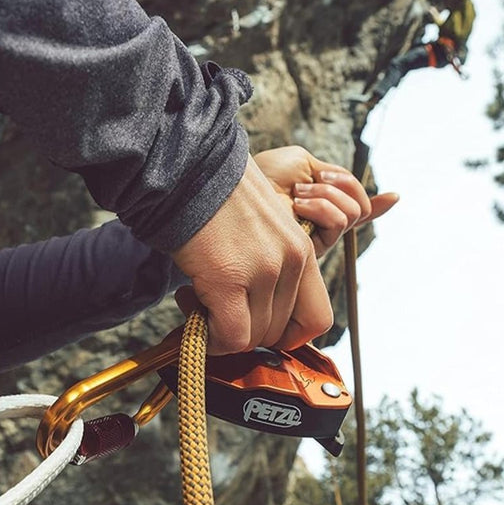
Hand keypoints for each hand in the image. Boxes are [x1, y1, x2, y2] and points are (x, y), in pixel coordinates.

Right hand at [171, 156, 332, 354]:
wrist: (186, 166)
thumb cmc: (213, 194)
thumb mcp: (260, 226)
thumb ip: (268, 261)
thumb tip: (250, 304)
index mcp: (303, 248)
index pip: (317, 318)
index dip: (287, 334)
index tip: (256, 325)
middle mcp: (291, 261)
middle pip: (278, 332)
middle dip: (243, 330)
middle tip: (212, 307)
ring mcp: (263, 271)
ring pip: (253, 337)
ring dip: (221, 330)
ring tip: (195, 297)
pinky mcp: (229, 279)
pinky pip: (231, 336)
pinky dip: (211, 338)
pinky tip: (190, 305)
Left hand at [253, 146, 398, 256]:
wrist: (242, 187)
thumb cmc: (265, 174)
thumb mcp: (303, 163)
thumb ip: (333, 176)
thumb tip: (359, 188)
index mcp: (320, 202)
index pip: (355, 210)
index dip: (379, 206)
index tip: (395, 196)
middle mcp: (321, 222)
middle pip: (360, 208)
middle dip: (343, 185)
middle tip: (314, 181)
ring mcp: (317, 236)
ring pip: (352, 214)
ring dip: (328, 195)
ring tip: (299, 194)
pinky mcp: (311, 249)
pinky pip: (338, 224)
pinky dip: (323, 208)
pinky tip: (300, 205)